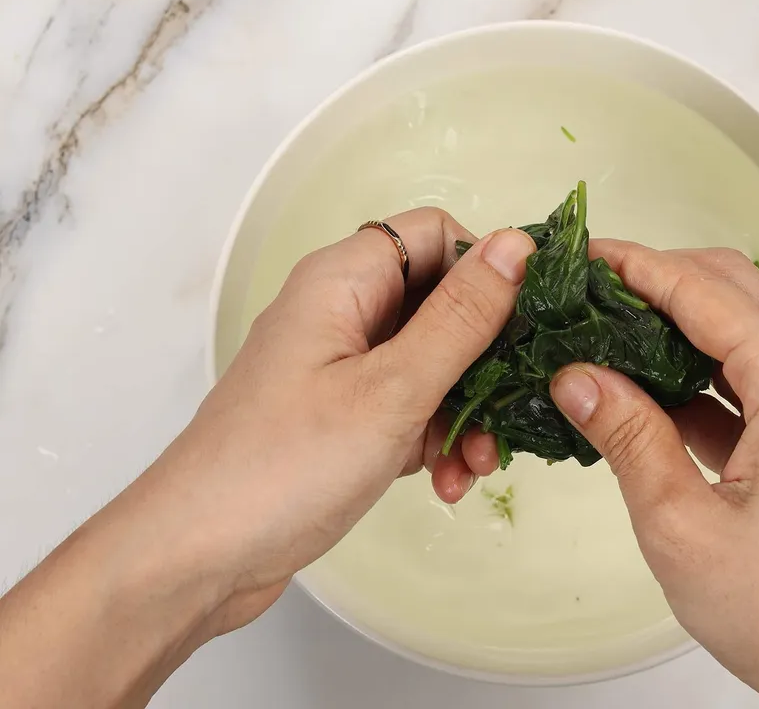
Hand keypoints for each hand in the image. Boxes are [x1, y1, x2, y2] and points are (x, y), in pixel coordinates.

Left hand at [0, 209, 535, 708]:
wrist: (199, 556)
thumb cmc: (288, 463)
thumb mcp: (392, 389)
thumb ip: (460, 318)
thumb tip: (517, 244)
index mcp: (344, 280)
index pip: (436, 235)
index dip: (486, 270)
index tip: (525, 326)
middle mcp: (342, 312)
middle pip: (440, 304)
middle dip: (484, 361)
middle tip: (510, 411)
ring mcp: (341, 368)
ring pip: (432, 364)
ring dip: (464, 412)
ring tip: (474, 465)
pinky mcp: (342, 417)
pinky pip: (408, 408)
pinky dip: (433, 440)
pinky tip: (445, 483)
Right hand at [499, 241, 758, 708]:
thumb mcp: (680, 522)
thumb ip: (626, 435)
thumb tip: (577, 376)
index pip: (704, 290)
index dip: (636, 266)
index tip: (583, 255)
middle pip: (732, 290)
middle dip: (658, 281)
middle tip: (587, 290)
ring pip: (742, 331)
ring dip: (677, 325)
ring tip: (605, 333)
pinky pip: (751, 380)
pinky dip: (698, 374)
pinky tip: (643, 391)